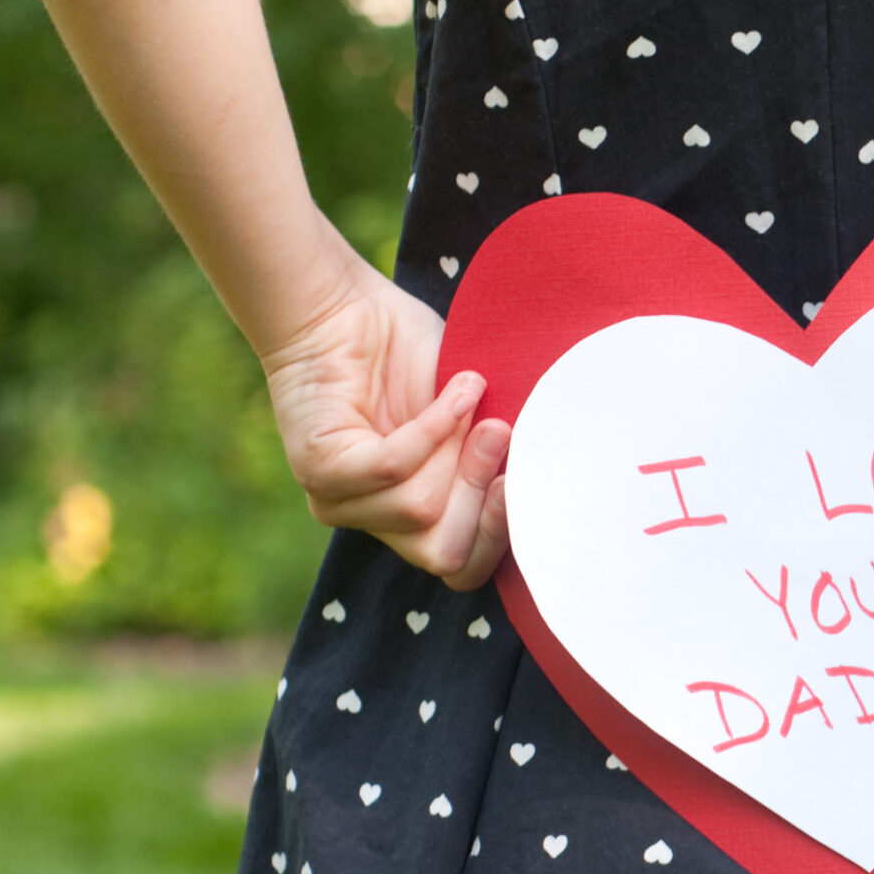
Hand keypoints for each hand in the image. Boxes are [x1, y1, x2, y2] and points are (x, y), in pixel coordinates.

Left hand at [259, 266, 510, 589]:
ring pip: (421, 510)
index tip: (531, 483)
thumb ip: (498, 449)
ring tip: (476, 394)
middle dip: (486, 500)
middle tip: (503, 435)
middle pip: (446, 554)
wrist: (345, 306)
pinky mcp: (322, 469)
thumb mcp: (474, 414)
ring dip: (461, 448)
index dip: (502, 536)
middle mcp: (374, 519)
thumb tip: (552, 470)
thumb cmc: (412, 354)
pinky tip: (459, 388)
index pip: (461, 567)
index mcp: (413, 514)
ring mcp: (341, 501)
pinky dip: (435, 426)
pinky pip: (394, 467)